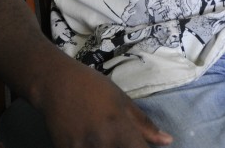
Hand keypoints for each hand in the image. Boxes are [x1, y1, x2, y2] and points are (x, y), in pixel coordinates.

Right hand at [39, 60, 172, 147]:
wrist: (56, 83)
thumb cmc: (94, 88)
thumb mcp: (123, 101)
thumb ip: (144, 126)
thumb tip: (168, 141)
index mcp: (120, 129)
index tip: (142, 147)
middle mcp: (102, 143)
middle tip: (120, 139)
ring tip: (106, 139)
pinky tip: (91, 141)